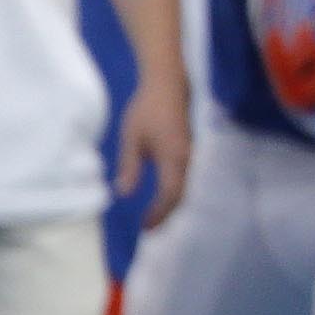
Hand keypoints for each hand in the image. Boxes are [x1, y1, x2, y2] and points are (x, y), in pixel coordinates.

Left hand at [114, 70, 193, 225]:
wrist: (168, 86)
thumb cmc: (147, 110)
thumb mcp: (131, 139)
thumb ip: (129, 167)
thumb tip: (124, 193)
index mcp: (173, 159)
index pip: (169, 195)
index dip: (159, 213)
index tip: (146, 227)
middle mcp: (186, 161)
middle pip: (181, 196)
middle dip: (167, 214)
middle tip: (152, 228)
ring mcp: (190, 156)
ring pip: (185, 188)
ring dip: (172, 205)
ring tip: (158, 217)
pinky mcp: (188, 151)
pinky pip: (185, 178)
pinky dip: (175, 192)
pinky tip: (165, 196)